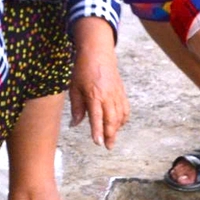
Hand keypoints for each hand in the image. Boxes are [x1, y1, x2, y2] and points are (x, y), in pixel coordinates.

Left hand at [70, 19, 127, 148]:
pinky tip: (119, 124)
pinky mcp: (121, 91)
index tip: (98, 143)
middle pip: (111, 119)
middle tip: (108, 146)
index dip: (98, 131)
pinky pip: (125, 108)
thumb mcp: (74, 88)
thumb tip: (75, 124)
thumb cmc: (83, 70)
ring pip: (120, 115)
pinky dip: (123, 118)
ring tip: (112, 138)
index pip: (96, 117)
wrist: (97, 52)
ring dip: (117, 128)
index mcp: (94, 95)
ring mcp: (116, 93)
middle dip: (110, 134)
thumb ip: (77, 107)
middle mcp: (107, 96)